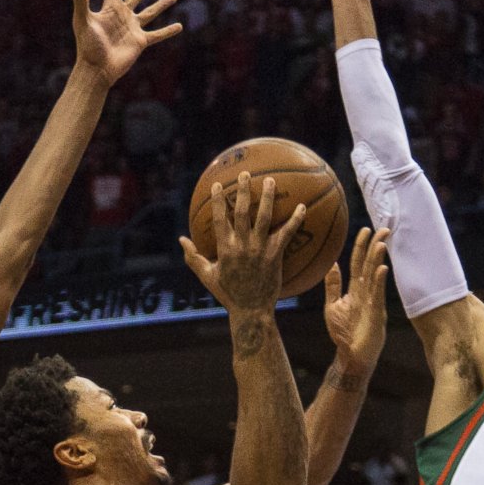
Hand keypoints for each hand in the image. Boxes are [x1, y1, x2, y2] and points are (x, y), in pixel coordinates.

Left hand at [67, 0, 181, 85]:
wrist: (96, 69)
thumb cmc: (87, 45)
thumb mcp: (83, 21)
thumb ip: (80, 2)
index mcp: (110, 8)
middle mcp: (123, 15)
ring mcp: (133, 28)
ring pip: (151, 12)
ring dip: (162, 4)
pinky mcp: (140, 42)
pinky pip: (157, 35)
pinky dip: (168, 31)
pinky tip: (179, 26)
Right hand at [181, 172, 305, 313]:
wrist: (251, 310)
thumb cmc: (228, 294)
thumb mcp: (207, 276)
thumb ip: (193, 257)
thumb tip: (181, 239)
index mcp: (225, 248)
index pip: (220, 219)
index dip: (218, 200)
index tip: (217, 185)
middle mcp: (242, 245)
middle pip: (242, 212)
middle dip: (243, 190)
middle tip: (245, 173)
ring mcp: (260, 250)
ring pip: (264, 217)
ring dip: (268, 197)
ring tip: (271, 180)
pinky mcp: (275, 256)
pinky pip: (286, 234)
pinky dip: (295, 220)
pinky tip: (302, 207)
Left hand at [322, 228, 390, 370]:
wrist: (350, 356)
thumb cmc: (343, 333)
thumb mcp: (333, 305)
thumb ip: (333, 285)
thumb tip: (332, 264)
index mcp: (356, 290)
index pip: (358, 263)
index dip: (361, 246)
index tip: (364, 230)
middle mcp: (366, 293)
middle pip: (370, 265)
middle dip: (375, 246)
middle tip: (383, 229)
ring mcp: (373, 303)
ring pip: (375, 277)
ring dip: (378, 260)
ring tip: (381, 243)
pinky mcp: (376, 315)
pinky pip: (377, 295)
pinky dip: (378, 282)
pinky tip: (381, 269)